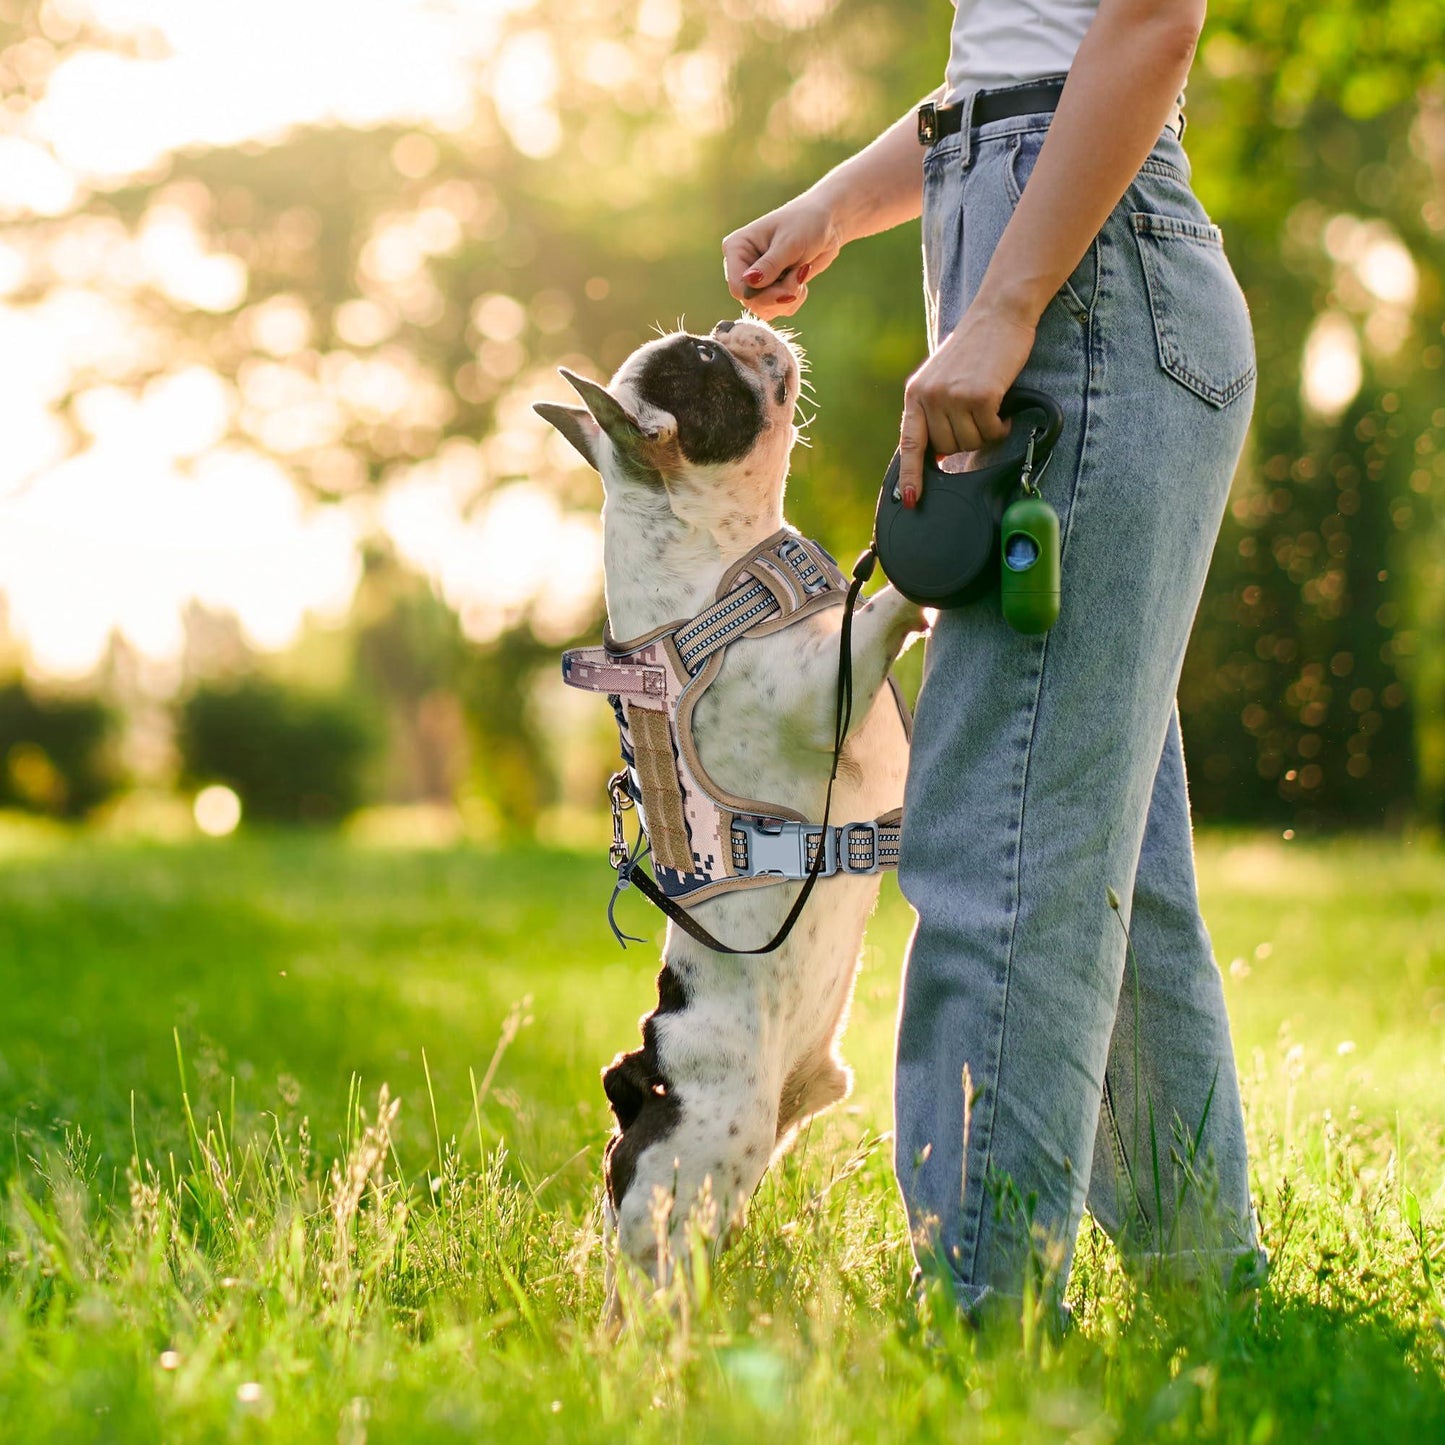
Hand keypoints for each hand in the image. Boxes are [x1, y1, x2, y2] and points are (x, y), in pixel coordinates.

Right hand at [722, 195, 841, 319]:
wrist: (826, 223)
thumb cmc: (806, 223)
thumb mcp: (789, 243)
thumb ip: (770, 265)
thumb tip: (748, 282)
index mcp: (736, 249)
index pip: (738, 287)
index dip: (761, 296)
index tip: (787, 292)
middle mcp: (742, 265)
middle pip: (751, 302)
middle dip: (779, 295)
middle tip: (800, 276)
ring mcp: (756, 279)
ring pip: (764, 308)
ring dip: (788, 298)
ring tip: (801, 274)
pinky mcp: (770, 288)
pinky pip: (777, 309)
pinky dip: (793, 300)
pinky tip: (801, 280)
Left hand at [898, 299, 1036, 506]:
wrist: (998, 314)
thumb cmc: (974, 349)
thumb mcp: (941, 378)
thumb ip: (933, 411)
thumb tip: (938, 453)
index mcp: (915, 394)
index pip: (909, 443)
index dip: (910, 475)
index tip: (911, 499)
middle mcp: (929, 396)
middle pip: (948, 448)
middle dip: (966, 439)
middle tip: (977, 415)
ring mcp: (953, 396)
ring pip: (970, 443)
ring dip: (985, 432)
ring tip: (989, 406)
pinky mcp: (979, 396)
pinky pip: (991, 432)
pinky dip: (1001, 426)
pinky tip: (1002, 407)